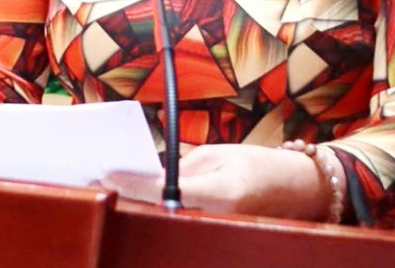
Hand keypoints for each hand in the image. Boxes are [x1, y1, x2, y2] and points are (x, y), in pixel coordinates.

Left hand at [102, 144, 330, 220]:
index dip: (132, 183)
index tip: (106, 173)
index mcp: (222, 193)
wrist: (300, 191)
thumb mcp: (217, 156)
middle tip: (94, 182)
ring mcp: (218, 234)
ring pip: (166, 224)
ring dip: (137, 209)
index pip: (165, 190)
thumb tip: (142, 176)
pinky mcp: (216, 238)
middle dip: (127, 198)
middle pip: (160, 212)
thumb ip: (179, 167)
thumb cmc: (258, 165)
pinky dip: (155, 216)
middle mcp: (219, 220)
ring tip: (107, 192)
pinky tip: (134, 204)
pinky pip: (178, 226)